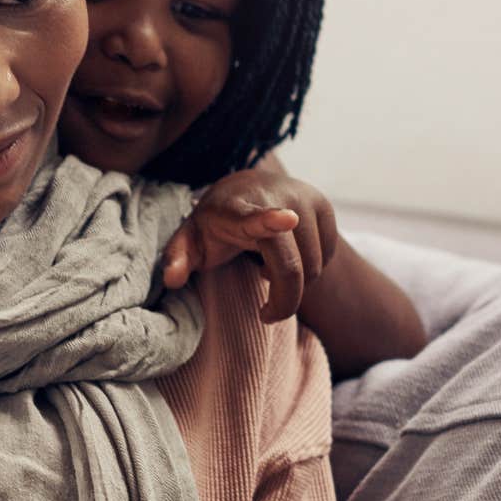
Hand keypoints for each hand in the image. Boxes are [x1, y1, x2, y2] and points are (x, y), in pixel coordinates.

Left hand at [160, 154, 338, 320]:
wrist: (246, 186)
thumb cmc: (216, 224)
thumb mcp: (190, 240)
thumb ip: (178, 258)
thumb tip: (172, 279)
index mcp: (237, 208)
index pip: (255, 216)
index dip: (271, 220)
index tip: (287, 219)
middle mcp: (277, 197)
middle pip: (291, 266)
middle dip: (283, 300)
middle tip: (266, 313)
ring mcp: (304, 198)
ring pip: (314, 267)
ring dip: (295, 282)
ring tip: (270, 269)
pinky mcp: (325, 206)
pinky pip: (328, 257)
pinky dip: (311, 268)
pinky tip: (289, 256)